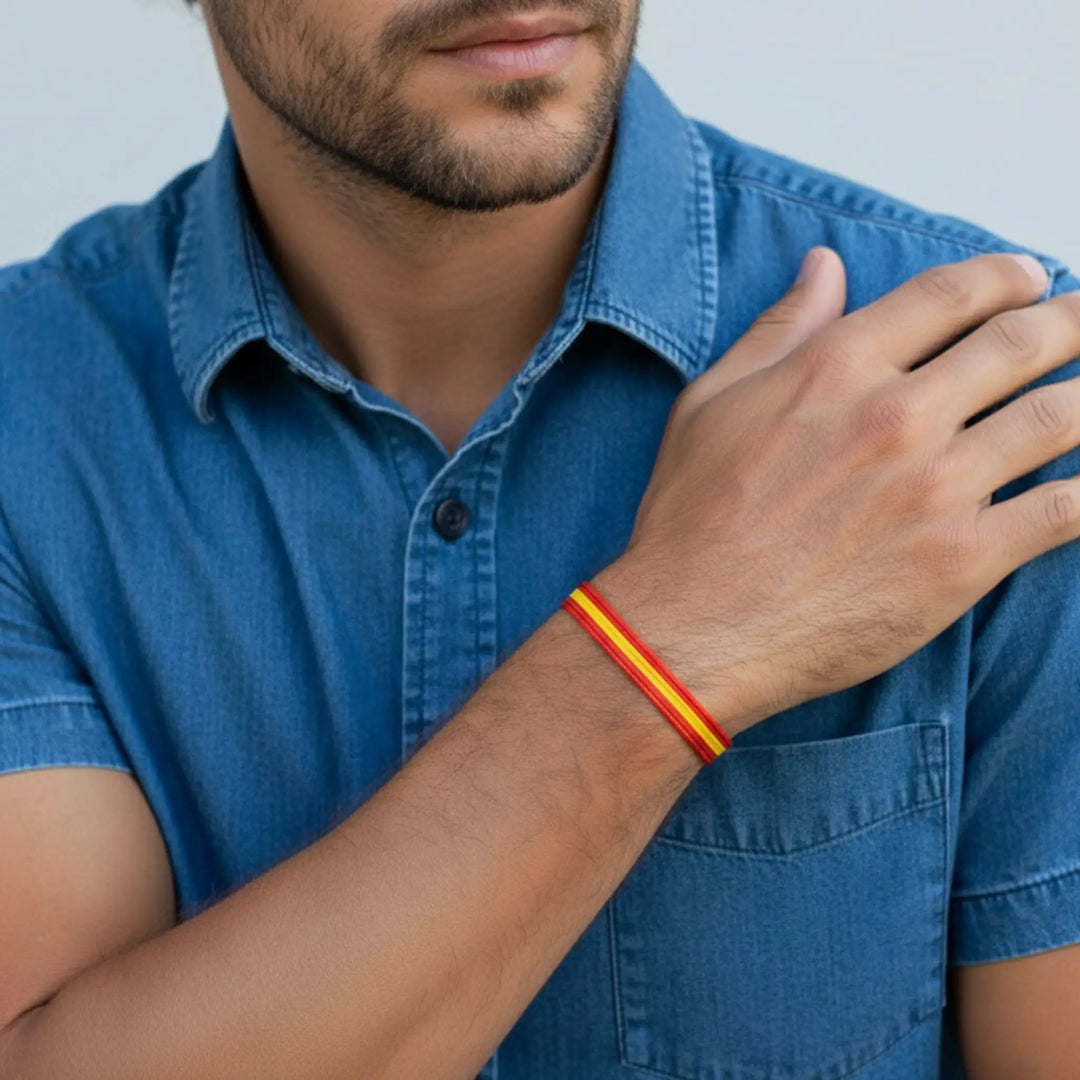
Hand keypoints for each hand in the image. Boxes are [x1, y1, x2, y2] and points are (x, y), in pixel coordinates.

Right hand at [596, 249, 1079, 735]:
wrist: (692, 626)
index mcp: (838, 366)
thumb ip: (779, 329)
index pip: (950, 294)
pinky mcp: (962, 560)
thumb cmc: (690, 519)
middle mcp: (898, 414)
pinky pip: (1064, 511)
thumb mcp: (711, 402)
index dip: (1003, 276)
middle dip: (1070, 321)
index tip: (1027, 277)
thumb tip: (824, 266)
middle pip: (1020, 344)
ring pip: (1058, 418)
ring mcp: (937, 487)